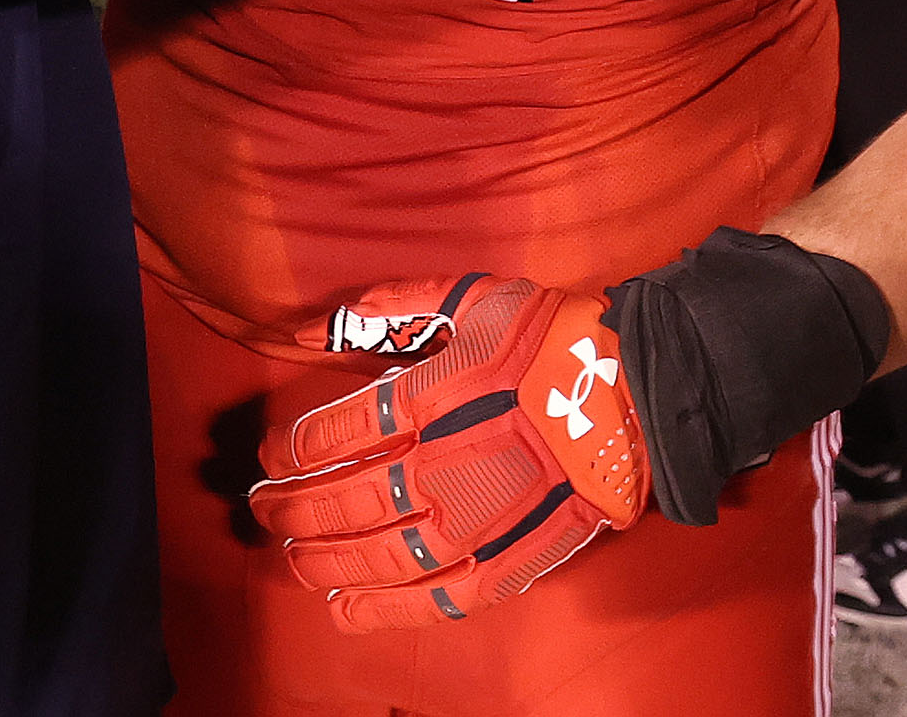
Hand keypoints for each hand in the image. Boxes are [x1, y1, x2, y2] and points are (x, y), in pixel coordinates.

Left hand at [249, 231, 892, 630]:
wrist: (645, 391)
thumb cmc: (557, 335)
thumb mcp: (474, 296)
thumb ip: (397, 305)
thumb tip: (326, 315)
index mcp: (435, 396)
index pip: (338, 432)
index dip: (292, 449)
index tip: (268, 456)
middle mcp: (449, 465)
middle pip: (347, 499)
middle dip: (292, 508)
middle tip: (261, 511)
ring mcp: (482, 521)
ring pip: (382, 554)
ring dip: (325, 560)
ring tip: (291, 559)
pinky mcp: (516, 559)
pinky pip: (441, 597)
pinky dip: (388, 609)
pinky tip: (347, 610)